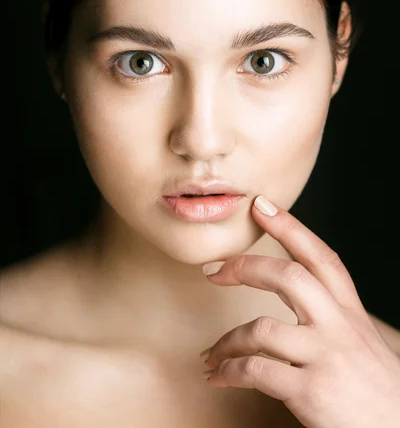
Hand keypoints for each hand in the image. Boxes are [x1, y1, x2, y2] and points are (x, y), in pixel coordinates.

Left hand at [201, 196, 399, 427]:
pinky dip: (229, 371)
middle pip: (288, 276)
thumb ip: (331, 316)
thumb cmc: (376, 389)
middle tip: (214, 271)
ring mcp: (325, 357)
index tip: (261, 205)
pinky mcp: (311, 390)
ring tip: (213, 353)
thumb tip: (295, 298)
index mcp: (350, 311)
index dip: (290, 227)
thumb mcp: (361, 341)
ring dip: (227, 340)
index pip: (320, 257)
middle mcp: (339, 326)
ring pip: (262, 328)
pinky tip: (219, 376)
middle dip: (245, 267)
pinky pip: (256, 371)